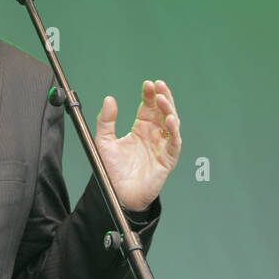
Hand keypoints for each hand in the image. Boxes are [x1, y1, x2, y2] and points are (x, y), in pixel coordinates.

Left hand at [95, 79, 180, 211]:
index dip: (149, 95)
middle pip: (162, 111)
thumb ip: (106, 121)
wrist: (118, 194)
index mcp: (141, 129)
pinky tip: (169, 120)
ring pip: (171, 124)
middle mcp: (154, 136)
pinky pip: (174, 143)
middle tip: (158, 86)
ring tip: (162, 99)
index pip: (148, 107)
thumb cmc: (112, 171)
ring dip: (169, 110)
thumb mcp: (104, 141)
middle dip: (162, 97)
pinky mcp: (168, 159)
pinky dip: (174, 131)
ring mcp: (162, 146)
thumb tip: (109, 99)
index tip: (147, 84)